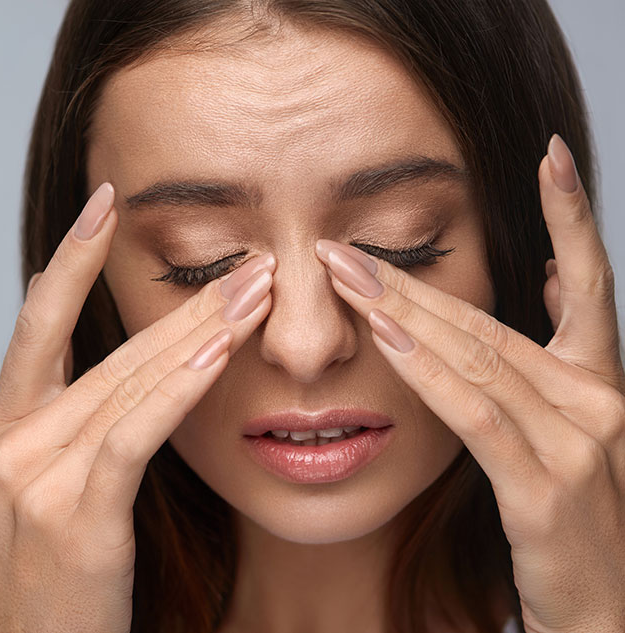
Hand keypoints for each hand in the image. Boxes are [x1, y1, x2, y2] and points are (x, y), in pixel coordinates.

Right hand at [0, 182, 276, 632]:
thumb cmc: (53, 584)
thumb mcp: (53, 496)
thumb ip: (81, 432)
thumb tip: (138, 379)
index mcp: (6, 426)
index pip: (40, 321)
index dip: (72, 258)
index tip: (106, 202)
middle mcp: (12, 437)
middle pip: (105, 345)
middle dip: (181, 300)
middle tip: (246, 257)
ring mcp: (36, 473)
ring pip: (129, 381)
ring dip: (199, 332)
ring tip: (256, 291)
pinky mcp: (75, 513)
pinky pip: (135, 433)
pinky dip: (178, 388)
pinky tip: (218, 353)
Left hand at [313, 134, 624, 632]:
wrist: (608, 615)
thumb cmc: (574, 521)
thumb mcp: (571, 431)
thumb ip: (553, 357)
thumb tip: (541, 280)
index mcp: (602, 382)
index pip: (587, 282)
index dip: (571, 215)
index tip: (548, 154)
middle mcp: (599, 400)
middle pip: (490, 320)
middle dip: (410, 278)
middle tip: (342, 241)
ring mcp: (579, 444)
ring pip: (477, 359)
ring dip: (403, 314)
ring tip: (343, 276)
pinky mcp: (547, 492)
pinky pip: (476, 417)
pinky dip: (428, 376)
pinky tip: (384, 342)